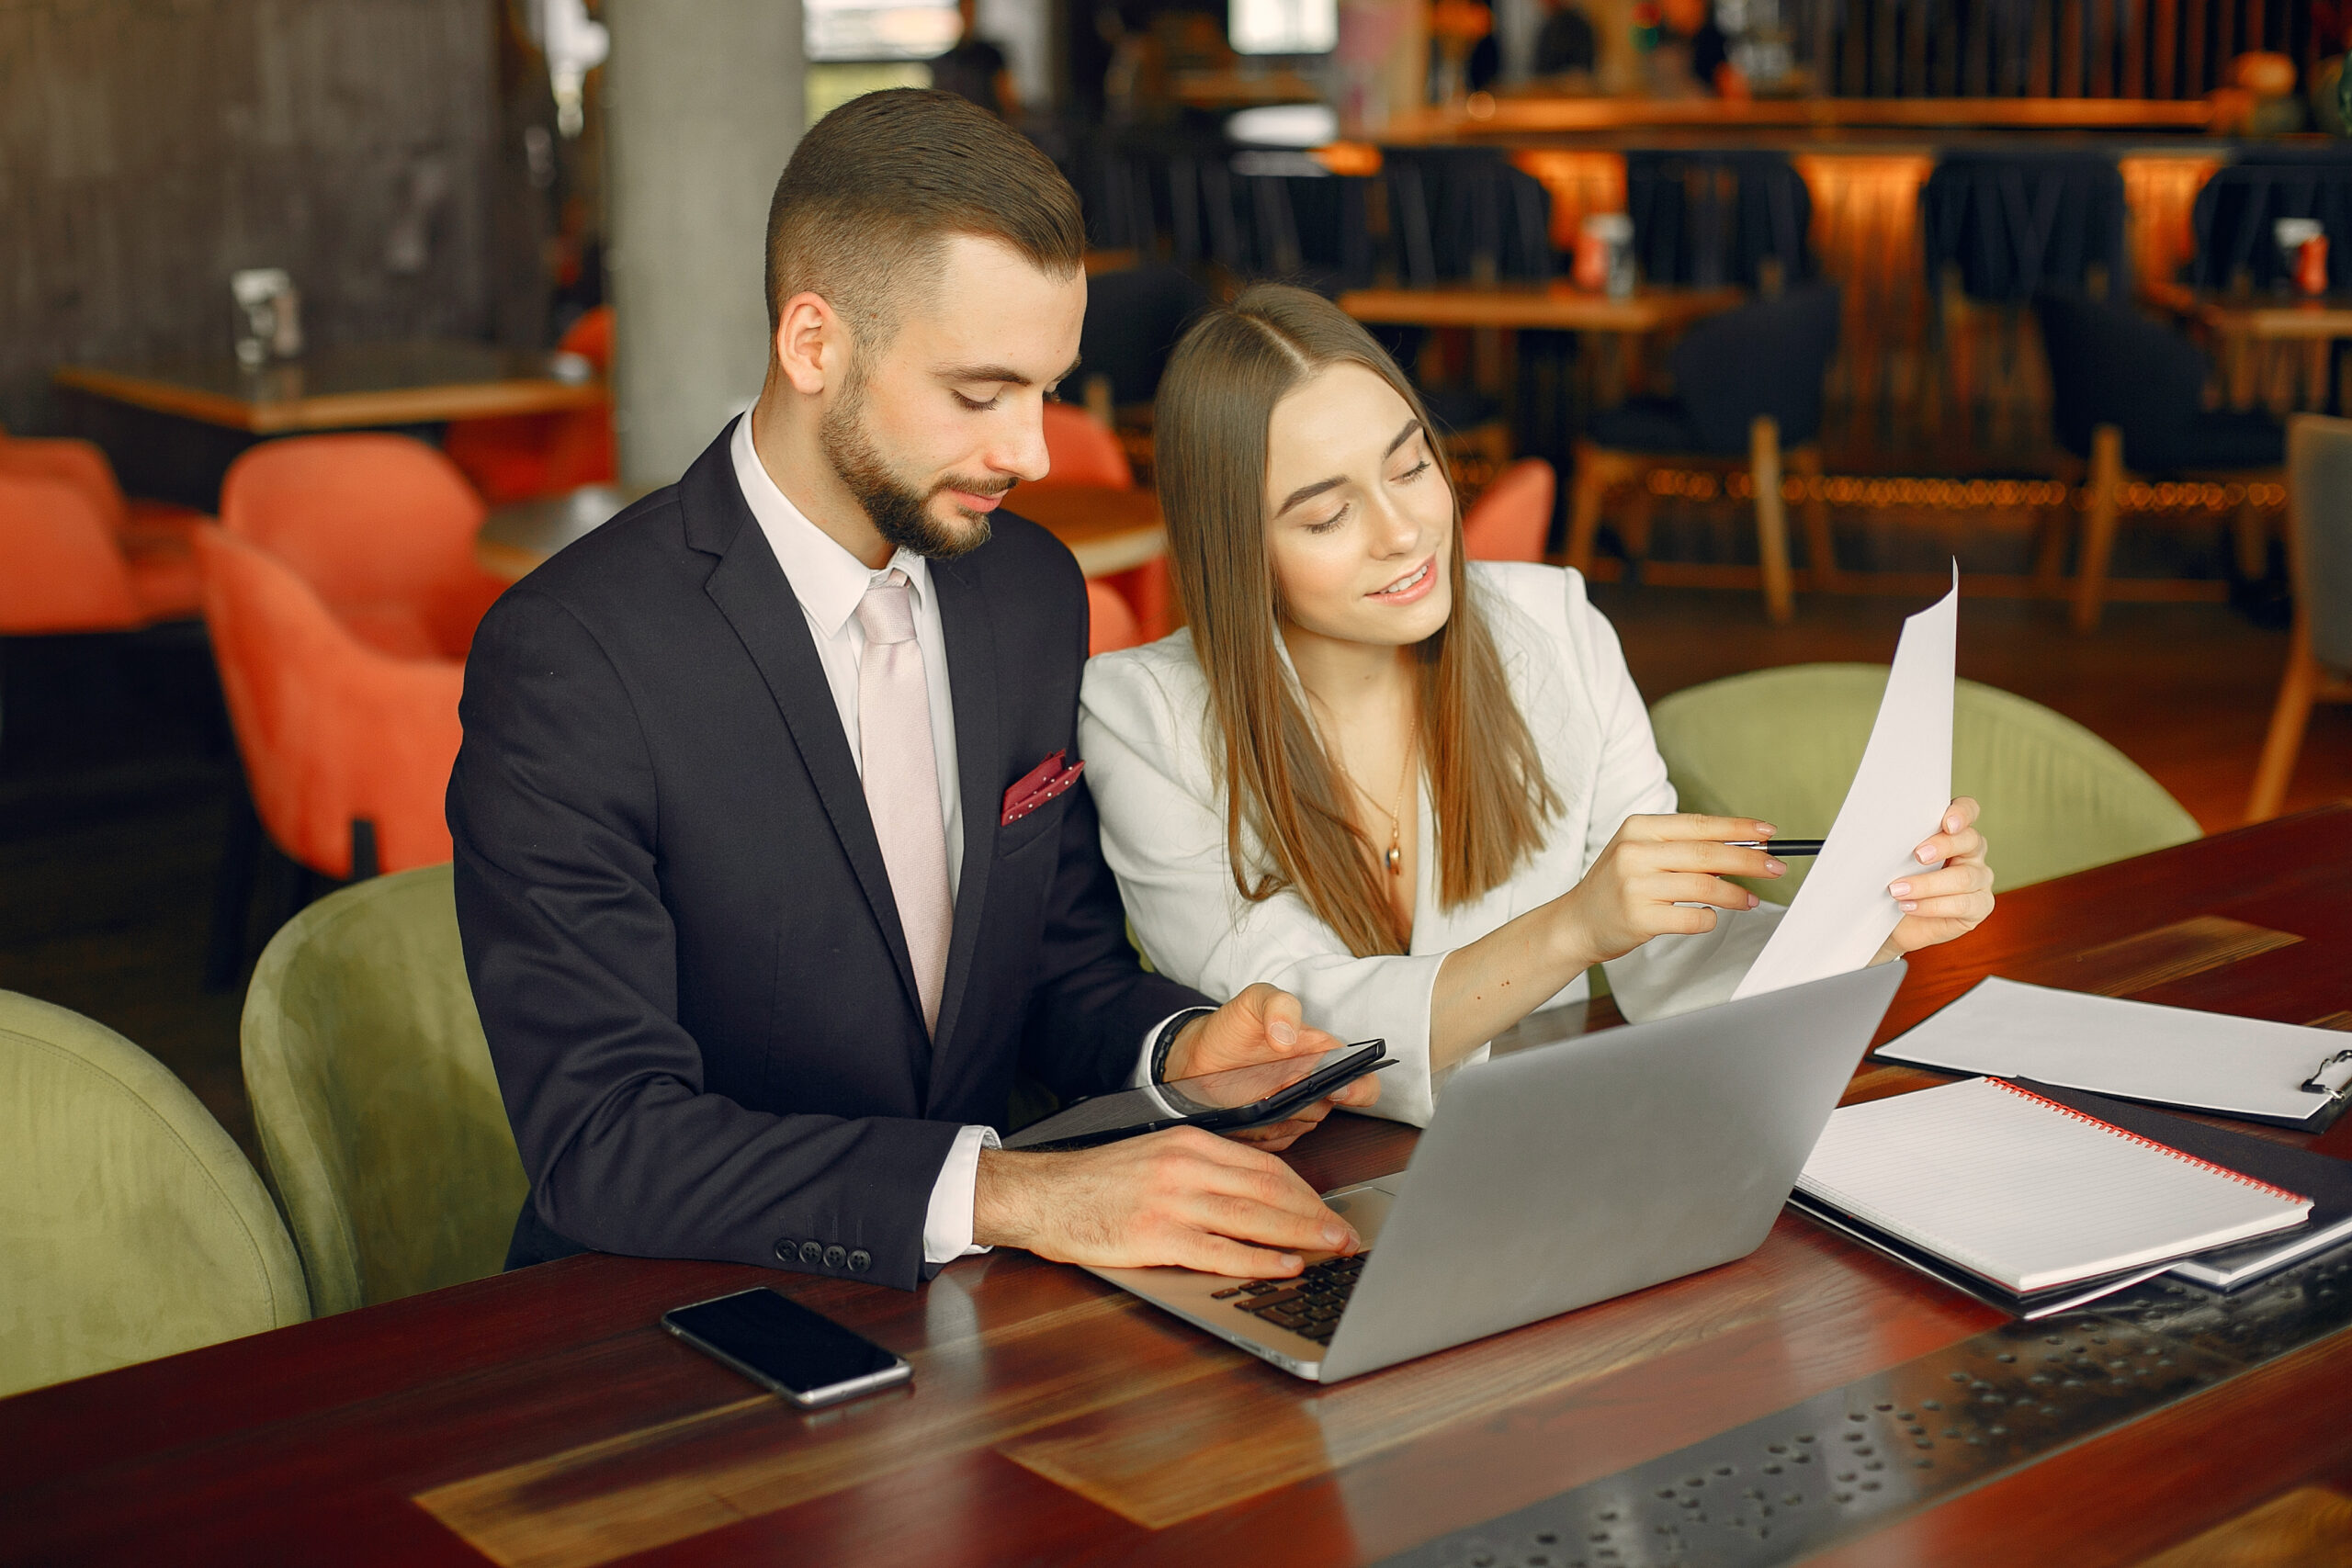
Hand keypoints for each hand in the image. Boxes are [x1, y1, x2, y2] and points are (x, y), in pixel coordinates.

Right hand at [971, 1127, 1360, 1276]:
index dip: (1305, 1192)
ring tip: (1333, 1250)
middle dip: (1316, 1215)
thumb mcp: (1155, 1160)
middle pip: (1270, 1189)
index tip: (1328, 1211)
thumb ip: (1202, 1172)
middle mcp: (1186, 1166)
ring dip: (1302, 1235)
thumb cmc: (1097, 1184)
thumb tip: (1256, 1201)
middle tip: (1346, 1235)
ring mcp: (1172, 1201)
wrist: (1041, 1195)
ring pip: (1254, 1217)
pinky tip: (1284, 1266)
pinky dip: (1259, 1258)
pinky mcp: (1156, 1236)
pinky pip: (1220, 1250)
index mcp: (1189, 1143)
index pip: (1264, 1166)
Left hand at [1159, 982, 1380, 1151]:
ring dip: (1278, 1115)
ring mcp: (1293, 1113)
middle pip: (1326, 1110)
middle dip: (1303, 1101)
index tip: (1339, 1089)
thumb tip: (1289, 1037)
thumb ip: (1278, 1006)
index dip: (1359, 1090)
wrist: (1196, 1057)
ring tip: (1254, 1094)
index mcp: (1323, 1056)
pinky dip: (1259, 1130)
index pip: (1362, 1083)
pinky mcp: (1271, 1134)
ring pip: (1299, 1128)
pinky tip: (1243, 1111)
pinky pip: (1274, 1142)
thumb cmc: (1233, 1028)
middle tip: (1278, 1087)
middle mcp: (1313, 1087)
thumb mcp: (1254, 1001)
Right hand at [1553, 814, 1781, 964]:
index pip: (1699, 825)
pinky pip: (1693, 917)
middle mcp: (1634, 852)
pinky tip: (1711, 916)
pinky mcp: (1639, 917)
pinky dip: (1710, 917)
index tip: (1767, 833)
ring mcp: (1635, 885)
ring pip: (1705, 886)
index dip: (1738, 829)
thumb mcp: (1640, 852)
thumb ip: (1683, 847)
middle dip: (1749, 861)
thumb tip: (1742, 846)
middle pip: (1708, 854)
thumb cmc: (1616, 885)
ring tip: (1751, 899)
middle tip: (1776, 868)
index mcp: (1638, 828)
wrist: (1577, 922)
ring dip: (1737, 894)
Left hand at [1878, 796, 1994, 959]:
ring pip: (1964, 877)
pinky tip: (1909, 906)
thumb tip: (1881, 832)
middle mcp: (1971, 851)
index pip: (1967, 810)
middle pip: (1969, 840)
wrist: (1894, 921)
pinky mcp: (1980, 905)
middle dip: (1942, 846)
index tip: (1946, 823)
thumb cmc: (1896, 880)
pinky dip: (1933, 906)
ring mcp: (1980, 878)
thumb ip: (1899, 842)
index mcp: (1954, 830)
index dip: (1962, 813)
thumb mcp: (1894, 858)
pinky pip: (1963, 904)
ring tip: (1897, 890)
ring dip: (1927, 884)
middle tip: (1917, 855)